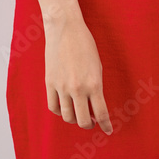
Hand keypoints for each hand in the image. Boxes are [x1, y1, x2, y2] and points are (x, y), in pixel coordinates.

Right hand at [44, 14, 112, 134]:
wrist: (65, 28)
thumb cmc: (84, 43)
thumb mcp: (97, 66)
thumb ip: (96, 87)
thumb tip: (94, 106)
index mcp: (93, 83)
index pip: (101, 113)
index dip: (105, 125)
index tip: (108, 130)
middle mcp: (77, 88)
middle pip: (83, 121)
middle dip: (90, 124)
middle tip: (92, 122)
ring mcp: (62, 87)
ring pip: (67, 116)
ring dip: (74, 119)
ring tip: (78, 114)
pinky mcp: (50, 83)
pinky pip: (53, 107)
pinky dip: (59, 111)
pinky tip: (64, 107)